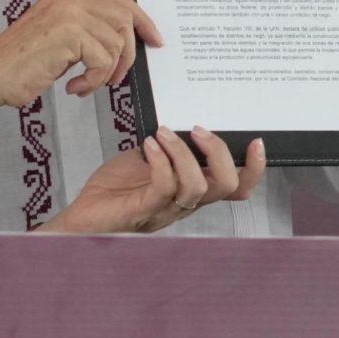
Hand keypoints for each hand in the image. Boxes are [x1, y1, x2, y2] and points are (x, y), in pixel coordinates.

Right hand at [0, 0, 161, 107]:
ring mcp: (70, 13)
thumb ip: (88, 28)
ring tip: (85, 84)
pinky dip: (94, 81)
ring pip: (116, 43)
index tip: (154, 40)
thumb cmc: (22, 63)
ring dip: (106, 72)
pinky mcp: (70, 33)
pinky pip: (104, 61)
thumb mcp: (60, 36)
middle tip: (116, 77)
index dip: (141, 20)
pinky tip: (73, 87)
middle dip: (128, 52)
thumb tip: (124, 39)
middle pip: (125, 18)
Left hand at [49, 127, 267, 232]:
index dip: (254, 169)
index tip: (256, 141)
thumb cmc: (115, 191)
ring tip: (163, 133)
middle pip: (227, 186)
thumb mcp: (149, 159)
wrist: (82, 218)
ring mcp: (166, 209)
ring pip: (197, 186)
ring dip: (182, 152)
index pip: (236, 188)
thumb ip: (170, 147)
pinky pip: (164, 187)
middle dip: (219, 152)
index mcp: (192, 190)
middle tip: (197, 130)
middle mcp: (185, 204)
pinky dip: (161, 161)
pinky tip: (149, 145)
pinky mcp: (144, 210)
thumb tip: (182, 119)